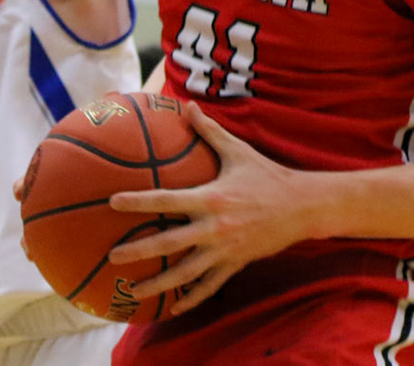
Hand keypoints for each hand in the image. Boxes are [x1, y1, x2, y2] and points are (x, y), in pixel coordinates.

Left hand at [107, 104, 311, 313]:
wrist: (301, 207)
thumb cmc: (266, 175)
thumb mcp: (237, 151)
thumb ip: (209, 130)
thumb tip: (187, 105)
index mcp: (211, 198)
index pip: (167, 200)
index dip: (138, 201)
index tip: (113, 202)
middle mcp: (215, 227)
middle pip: (169, 242)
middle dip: (139, 251)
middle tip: (112, 257)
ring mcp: (224, 249)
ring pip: (186, 272)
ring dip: (159, 284)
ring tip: (133, 292)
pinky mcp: (235, 264)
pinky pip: (210, 286)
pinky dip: (192, 299)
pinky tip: (174, 308)